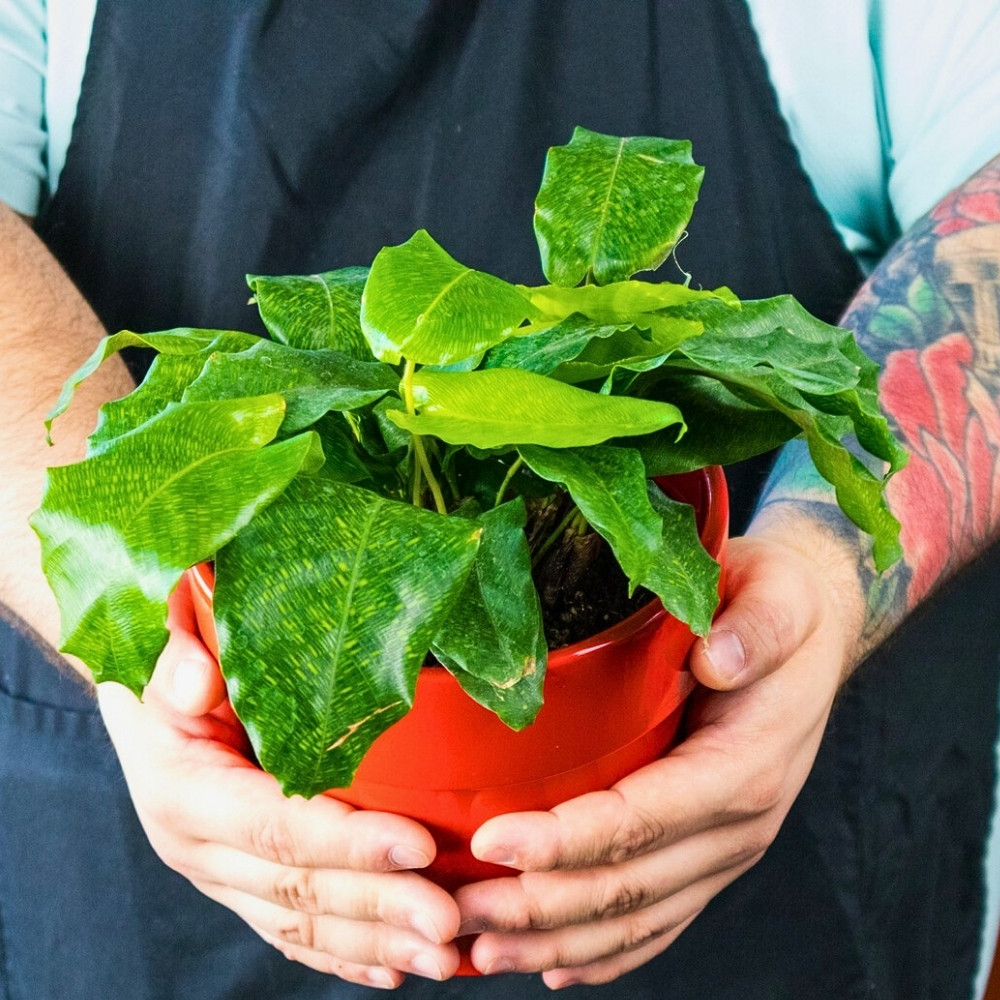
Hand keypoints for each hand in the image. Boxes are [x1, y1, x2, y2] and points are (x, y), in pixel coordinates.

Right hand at [97, 575, 461, 988]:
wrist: (143, 718)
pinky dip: (343, 956)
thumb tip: (199, 681)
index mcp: (186, 795)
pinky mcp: (240, 889)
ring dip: (374, 943)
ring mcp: (220, 878)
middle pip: (299, 889)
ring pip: (302, 924)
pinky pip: (292, 934)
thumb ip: (180, 666)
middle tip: (447, 920)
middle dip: (379, 906)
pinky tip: (393, 967)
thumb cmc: (168, 678)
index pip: (277, 827)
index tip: (419, 847)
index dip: (348, 842)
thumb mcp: (165, 660)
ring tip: (442, 955)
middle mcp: (200, 851)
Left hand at [456, 524, 863, 987]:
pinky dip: (607, 951)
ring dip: (556, 939)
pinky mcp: (710, 852)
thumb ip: (758, 627)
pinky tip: (557, 962)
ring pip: (636, 917)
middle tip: (458, 909)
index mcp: (744, 767)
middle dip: (538, 904)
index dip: (565, 838)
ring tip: (484, 949)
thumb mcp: (780, 595)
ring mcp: (724, 847)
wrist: (814, 637)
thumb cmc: (782, 608)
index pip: (642, 818)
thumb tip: (719, 659)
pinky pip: (661, 919)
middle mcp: (738, 824)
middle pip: (627, 884)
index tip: (493, 841)